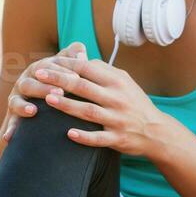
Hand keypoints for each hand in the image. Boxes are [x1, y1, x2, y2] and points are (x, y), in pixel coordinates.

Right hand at [0, 41, 88, 142]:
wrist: (40, 105)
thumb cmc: (60, 84)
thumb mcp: (66, 70)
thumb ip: (72, 59)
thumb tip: (82, 52)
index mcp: (38, 70)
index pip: (48, 67)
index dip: (61, 71)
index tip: (76, 77)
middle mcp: (25, 82)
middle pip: (31, 82)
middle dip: (44, 87)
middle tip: (60, 92)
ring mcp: (16, 99)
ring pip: (16, 101)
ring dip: (23, 106)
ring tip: (33, 111)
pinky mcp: (12, 116)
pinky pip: (10, 123)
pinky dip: (10, 129)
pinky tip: (9, 137)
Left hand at [30, 52, 171, 157]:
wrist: (157, 131)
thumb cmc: (135, 102)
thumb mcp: (124, 81)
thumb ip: (102, 70)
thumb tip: (79, 58)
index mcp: (118, 82)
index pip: (88, 68)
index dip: (67, 64)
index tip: (48, 61)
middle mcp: (117, 98)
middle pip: (84, 87)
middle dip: (59, 79)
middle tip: (38, 74)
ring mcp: (117, 119)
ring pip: (89, 111)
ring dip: (67, 105)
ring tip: (48, 99)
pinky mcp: (118, 138)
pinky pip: (99, 138)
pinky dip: (84, 136)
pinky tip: (69, 134)